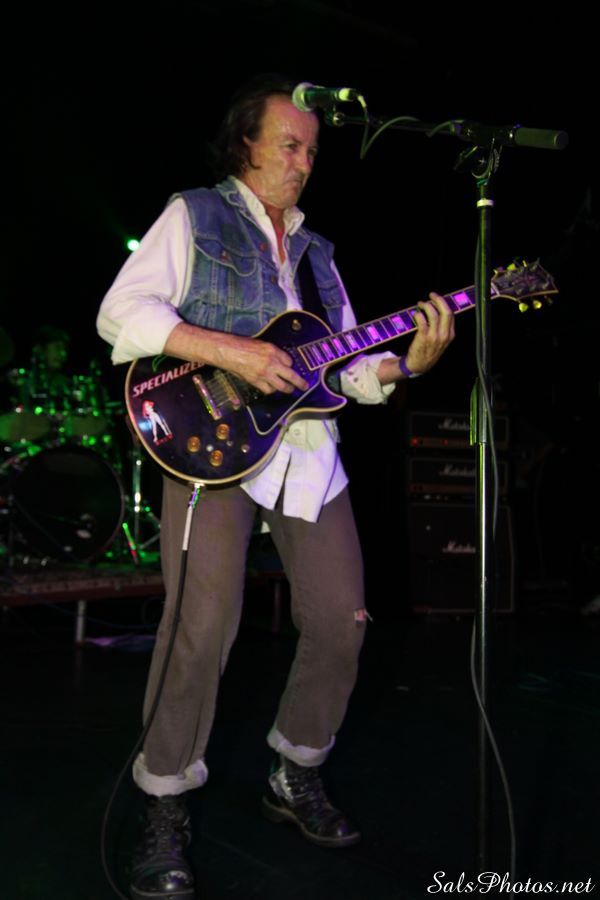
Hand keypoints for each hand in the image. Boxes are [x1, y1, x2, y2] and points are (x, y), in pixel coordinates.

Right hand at [163, 322, 307, 394]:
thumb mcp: (260, 344)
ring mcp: (264, 373)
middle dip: (300, 383)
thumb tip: (280, 362)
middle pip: (291, 375)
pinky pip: (268, 389)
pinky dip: (271, 390)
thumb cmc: (241, 345)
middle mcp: (271, 362)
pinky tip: (271, 388)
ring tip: (289, 390)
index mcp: (273, 350)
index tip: (290, 368)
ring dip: (286, 389)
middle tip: (304, 386)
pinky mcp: (256, 381)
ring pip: (281, 386)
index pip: (289, 361)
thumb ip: (271, 353)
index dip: (290, 365)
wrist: (227, 351)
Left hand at [404, 292, 454, 374]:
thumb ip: (443, 328)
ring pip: (433, 314)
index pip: (450, 314)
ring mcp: (434, 336)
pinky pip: (422, 320)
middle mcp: (444, 335)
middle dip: (438, 300)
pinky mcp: (423, 337)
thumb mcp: (442, 341)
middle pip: (445, 311)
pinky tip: (415, 314)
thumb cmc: (429, 351)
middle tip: (431, 295)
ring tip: (421, 304)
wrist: (419, 365)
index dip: (443, 303)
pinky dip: (418, 314)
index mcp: (450, 335)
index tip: (436, 299)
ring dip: (426, 305)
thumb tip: (439, 310)